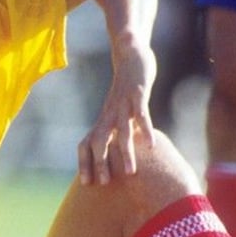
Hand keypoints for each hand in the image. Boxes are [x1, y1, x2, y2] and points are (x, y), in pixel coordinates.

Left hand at [77, 44, 155, 184]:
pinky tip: (151, 144)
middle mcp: (110, 113)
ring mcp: (123, 103)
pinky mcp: (138, 93)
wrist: (130, 52)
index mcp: (104, 118)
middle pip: (99, 140)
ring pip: (121, 130)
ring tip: (130, 171)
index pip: (87, 143)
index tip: (85, 184)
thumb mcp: (120, 110)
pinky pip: (141, 113)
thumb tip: (123, 151)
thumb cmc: (126, 87)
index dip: (85, 162)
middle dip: (100, 161)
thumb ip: (120, 129)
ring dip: (124, 151)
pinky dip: (145, 128)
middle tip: (105, 182)